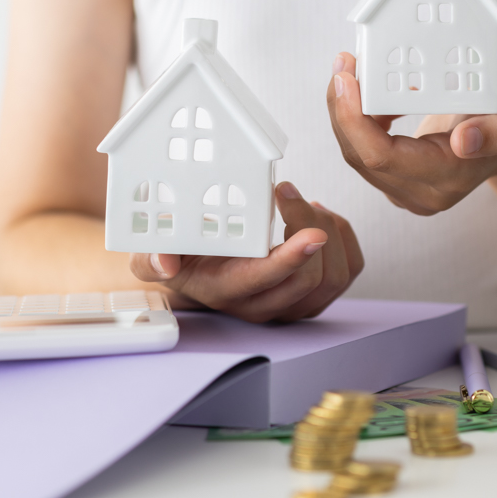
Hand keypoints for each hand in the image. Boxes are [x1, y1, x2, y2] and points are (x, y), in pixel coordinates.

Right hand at [129, 182, 363, 322]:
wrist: (195, 274)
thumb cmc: (177, 255)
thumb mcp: (148, 255)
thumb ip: (150, 258)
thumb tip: (163, 261)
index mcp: (228, 291)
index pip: (268, 281)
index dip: (292, 259)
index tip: (312, 232)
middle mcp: (264, 305)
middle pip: (312, 278)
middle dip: (310, 226)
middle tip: (287, 192)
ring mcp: (292, 304)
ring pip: (335, 275)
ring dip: (329, 230)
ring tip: (304, 203)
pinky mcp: (314, 295)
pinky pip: (348, 270)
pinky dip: (342, 237)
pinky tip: (319, 216)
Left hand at [327, 52, 496, 214]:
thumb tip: (464, 142)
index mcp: (450, 178)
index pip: (382, 156)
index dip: (354, 119)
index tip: (347, 77)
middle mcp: (424, 193)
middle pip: (361, 156)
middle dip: (342, 109)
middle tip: (342, 63)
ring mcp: (409, 190)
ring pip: (357, 154)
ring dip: (344, 112)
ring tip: (347, 69)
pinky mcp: (400, 178)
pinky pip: (364, 150)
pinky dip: (355, 118)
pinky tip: (363, 89)